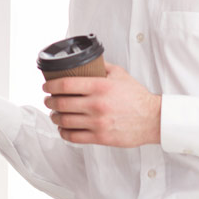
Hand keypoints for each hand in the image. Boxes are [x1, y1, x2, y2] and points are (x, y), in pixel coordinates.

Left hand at [43, 63, 160, 146]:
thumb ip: (102, 67)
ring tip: (54, 114)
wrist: (152, 119)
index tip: (46, 86)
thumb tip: (86, 61)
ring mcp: (97, 122)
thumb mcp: (120, 74)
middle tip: (48, 99)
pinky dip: (64, 132)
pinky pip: (73, 137)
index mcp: (100, 86)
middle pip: (61, 103)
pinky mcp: (100, 137)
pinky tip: (63, 128)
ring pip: (65, 121)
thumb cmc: (137, 97)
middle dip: (50, 101)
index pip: (66, 84)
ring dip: (55, 117)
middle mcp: (96, 104)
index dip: (51, 85)